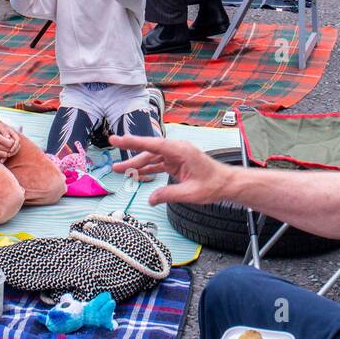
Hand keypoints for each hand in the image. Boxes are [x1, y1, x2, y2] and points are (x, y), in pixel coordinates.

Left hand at [0, 115, 25, 155]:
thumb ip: (4, 132)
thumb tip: (8, 137)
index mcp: (12, 132)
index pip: (17, 140)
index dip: (15, 145)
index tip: (11, 149)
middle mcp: (11, 137)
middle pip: (16, 146)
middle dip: (13, 152)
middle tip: (8, 155)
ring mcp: (8, 141)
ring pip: (11, 149)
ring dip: (8, 155)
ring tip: (3, 159)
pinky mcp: (4, 144)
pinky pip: (6, 150)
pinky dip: (4, 155)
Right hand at [0, 124, 18, 159]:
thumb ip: (2, 134)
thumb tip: (10, 138)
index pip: (10, 143)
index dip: (13, 143)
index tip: (11, 141)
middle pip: (9, 150)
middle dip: (12, 149)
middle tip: (11, 147)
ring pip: (5, 155)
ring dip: (7, 153)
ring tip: (6, 150)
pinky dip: (1, 156)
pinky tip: (0, 152)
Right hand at [109, 137, 231, 206]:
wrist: (225, 184)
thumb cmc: (213, 185)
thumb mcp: (190, 193)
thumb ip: (168, 195)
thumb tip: (150, 200)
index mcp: (181, 151)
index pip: (153, 144)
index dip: (134, 141)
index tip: (118, 139)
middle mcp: (177, 150)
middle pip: (149, 151)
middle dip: (131, 155)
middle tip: (114, 157)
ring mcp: (176, 156)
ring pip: (152, 157)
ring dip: (137, 164)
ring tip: (119, 170)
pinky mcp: (176, 163)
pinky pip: (158, 163)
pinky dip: (147, 169)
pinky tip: (136, 174)